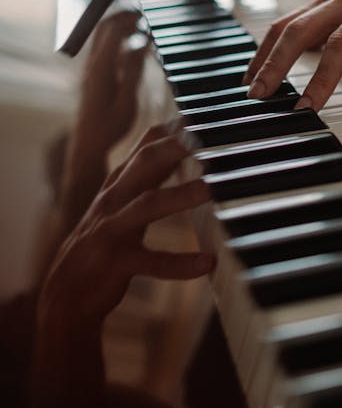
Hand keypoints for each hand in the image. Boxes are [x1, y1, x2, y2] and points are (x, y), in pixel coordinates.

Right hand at [33, 126, 213, 407]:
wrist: (65, 291)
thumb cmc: (105, 240)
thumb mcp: (124, 201)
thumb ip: (150, 173)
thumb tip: (181, 142)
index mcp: (119, 183)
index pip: (146, 146)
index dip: (175, 130)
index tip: (207, 116)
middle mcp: (114, 199)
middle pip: (144, 163)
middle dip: (175, 147)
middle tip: (209, 138)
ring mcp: (112, 229)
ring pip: (146, 205)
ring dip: (179, 195)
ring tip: (210, 190)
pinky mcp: (114, 262)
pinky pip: (150, 262)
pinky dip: (180, 263)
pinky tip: (208, 263)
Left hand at [76, 10, 150, 156]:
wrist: (88, 145)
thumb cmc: (109, 128)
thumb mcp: (128, 101)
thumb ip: (134, 70)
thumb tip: (143, 45)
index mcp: (100, 68)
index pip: (113, 30)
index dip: (130, 18)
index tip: (146, 15)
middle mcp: (92, 65)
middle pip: (103, 27)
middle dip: (122, 17)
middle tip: (142, 15)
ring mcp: (90, 70)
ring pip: (102, 37)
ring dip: (120, 29)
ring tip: (141, 28)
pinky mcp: (92, 77)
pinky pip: (105, 51)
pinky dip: (119, 43)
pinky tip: (133, 50)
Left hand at [245, 0, 341, 120]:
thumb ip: (328, 20)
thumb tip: (298, 47)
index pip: (285, 25)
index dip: (262, 54)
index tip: (247, 83)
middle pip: (299, 31)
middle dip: (274, 65)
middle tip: (258, 96)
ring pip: (341, 43)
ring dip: (322, 79)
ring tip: (308, 109)